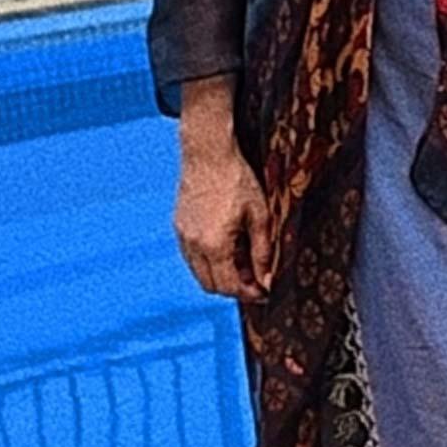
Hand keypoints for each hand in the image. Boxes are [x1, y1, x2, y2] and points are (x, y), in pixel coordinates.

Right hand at [173, 137, 272, 302]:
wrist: (208, 153)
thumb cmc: (237, 180)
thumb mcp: (259, 216)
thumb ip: (262, 252)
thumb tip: (267, 279)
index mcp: (214, 245)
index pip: (229, 287)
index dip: (248, 294)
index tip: (264, 291)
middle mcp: (193, 245)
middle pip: (211, 286)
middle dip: (233, 288)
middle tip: (255, 279)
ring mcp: (183, 236)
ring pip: (199, 273)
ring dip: (219, 275)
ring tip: (242, 261)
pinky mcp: (179, 226)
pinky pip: (191, 256)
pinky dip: (208, 261)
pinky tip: (226, 246)